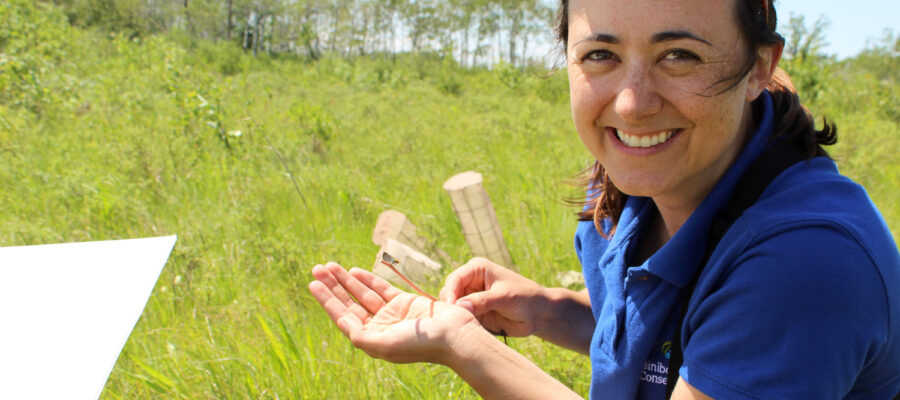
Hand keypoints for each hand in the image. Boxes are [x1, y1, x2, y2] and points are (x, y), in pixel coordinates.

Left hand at [308, 262, 478, 364]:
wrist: (454, 335)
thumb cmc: (421, 344)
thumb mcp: (386, 344)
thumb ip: (361, 336)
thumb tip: (342, 323)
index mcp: (371, 339)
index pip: (343, 316)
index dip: (327, 300)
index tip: (314, 285)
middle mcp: (378, 326)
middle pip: (349, 302)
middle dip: (332, 286)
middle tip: (316, 269)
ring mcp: (391, 313)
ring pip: (362, 293)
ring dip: (346, 280)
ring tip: (329, 266)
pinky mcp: (404, 302)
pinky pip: (381, 288)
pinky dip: (367, 279)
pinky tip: (353, 271)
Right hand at [439, 257, 549, 337]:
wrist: (538, 314)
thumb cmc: (525, 298)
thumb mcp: (504, 297)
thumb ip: (482, 301)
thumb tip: (459, 306)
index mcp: (476, 269)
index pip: (454, 279)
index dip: (450, 294)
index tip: (452, 309)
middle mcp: (470, 282)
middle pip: (448, 293)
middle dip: (450, 306)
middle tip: (456, 320)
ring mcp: (470, 298)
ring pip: (452, 307)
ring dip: (454, 316)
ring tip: (462, 326)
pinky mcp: (473, 313)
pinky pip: (460, 319)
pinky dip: (460, 324)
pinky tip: (464, 330)